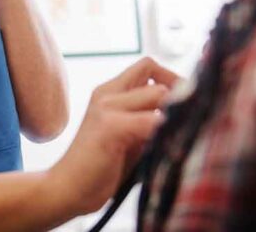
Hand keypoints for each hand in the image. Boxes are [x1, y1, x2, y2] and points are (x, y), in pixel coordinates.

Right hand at [48, 57, 178, 216]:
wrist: (68, 189)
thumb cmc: (102, 167)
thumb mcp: (130, 136)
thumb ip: (148, 118)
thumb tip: (187, 110)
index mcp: (111, 91)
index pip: (149, 65)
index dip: (171, 79)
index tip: (183, 105)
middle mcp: (108, 93)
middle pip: (156, 75)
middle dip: (178, 98)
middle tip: (185, 124)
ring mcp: (107, 107)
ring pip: (159, 94)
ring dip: (173, 116)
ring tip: (175, 138)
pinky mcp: (109, 126)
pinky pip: (151, 121)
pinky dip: (166, 133)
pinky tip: (166, 150)